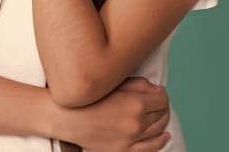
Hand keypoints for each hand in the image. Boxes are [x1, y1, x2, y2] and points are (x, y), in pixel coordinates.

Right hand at [57, 77, 172, 151]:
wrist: (64, 117)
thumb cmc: (85, 97)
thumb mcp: (111, 84)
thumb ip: (137, 84)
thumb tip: (156, 89)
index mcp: (135, 103)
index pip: (162, 99)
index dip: (161, 94)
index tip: (156, 92)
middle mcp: (137, 123)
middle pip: (161, 114)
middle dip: (161, 106)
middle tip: (156, 102)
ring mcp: (131, 139)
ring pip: (158, 130)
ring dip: (162, 121)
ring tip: (160, 116)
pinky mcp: (124, 150)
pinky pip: (150, 148)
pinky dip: (160, 141)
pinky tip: (164, 135)